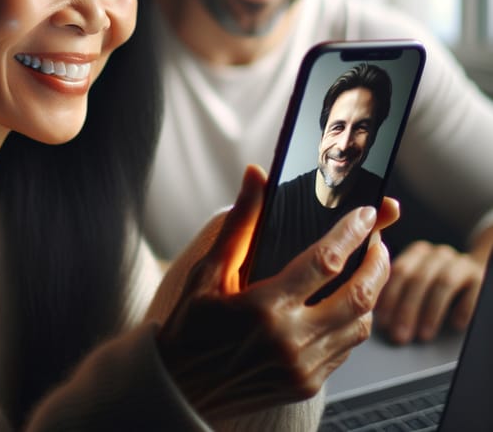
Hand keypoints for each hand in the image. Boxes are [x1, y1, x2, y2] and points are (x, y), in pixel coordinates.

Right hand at [155, 164, 396, 423]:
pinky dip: (355, 320)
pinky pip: (346, 349)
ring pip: (359, 325)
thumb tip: (256, 176)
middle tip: (379, 241)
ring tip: (368, 268)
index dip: (351, 233)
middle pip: (357, 295)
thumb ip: (240, 223)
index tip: (367, 214)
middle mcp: (289, 340)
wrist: (182, 385)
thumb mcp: (209, 270)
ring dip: (372, 292)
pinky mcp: (306, 384)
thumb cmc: (192, 322)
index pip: (324, 261)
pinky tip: (347, 303)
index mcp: (263, 307)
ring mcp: (302, 367)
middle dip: (377, 263)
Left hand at [375, 241, 484, 343]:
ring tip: (423, 335)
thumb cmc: (436, 283)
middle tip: (399, 335)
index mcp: (417, 253)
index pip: (399, 271)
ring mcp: (460, 263)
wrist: (474, 274)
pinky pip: (473, 290)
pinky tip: (455, 325)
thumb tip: (374, 315)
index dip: (389, 297)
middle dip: (406, 309)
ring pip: (443, 283)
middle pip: (418, 278)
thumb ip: (399, 288)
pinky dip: (463, 308)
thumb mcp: (417, 280)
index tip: (382, 322)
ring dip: (431, 312)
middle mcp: (437, 254)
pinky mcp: (480, 275)